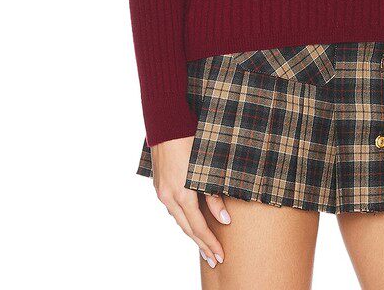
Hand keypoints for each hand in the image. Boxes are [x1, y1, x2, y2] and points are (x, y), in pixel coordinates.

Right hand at [150, 136, 230, 268]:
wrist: (166, 123)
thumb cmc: (190, 140)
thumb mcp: (206, 166)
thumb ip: (214, 194)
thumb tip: (224, 219)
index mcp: (181, 193)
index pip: (199, 226)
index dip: (210, 242)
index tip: (220, 255)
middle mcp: (168, 196)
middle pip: (187, 228)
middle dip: (201, 244)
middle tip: (213, 259)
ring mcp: (161, 191)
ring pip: (177, 219)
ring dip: (191, 232)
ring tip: (203, 244)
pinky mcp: (159, 184)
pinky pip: (172, 208)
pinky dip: (182, 218)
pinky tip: (189, 220)